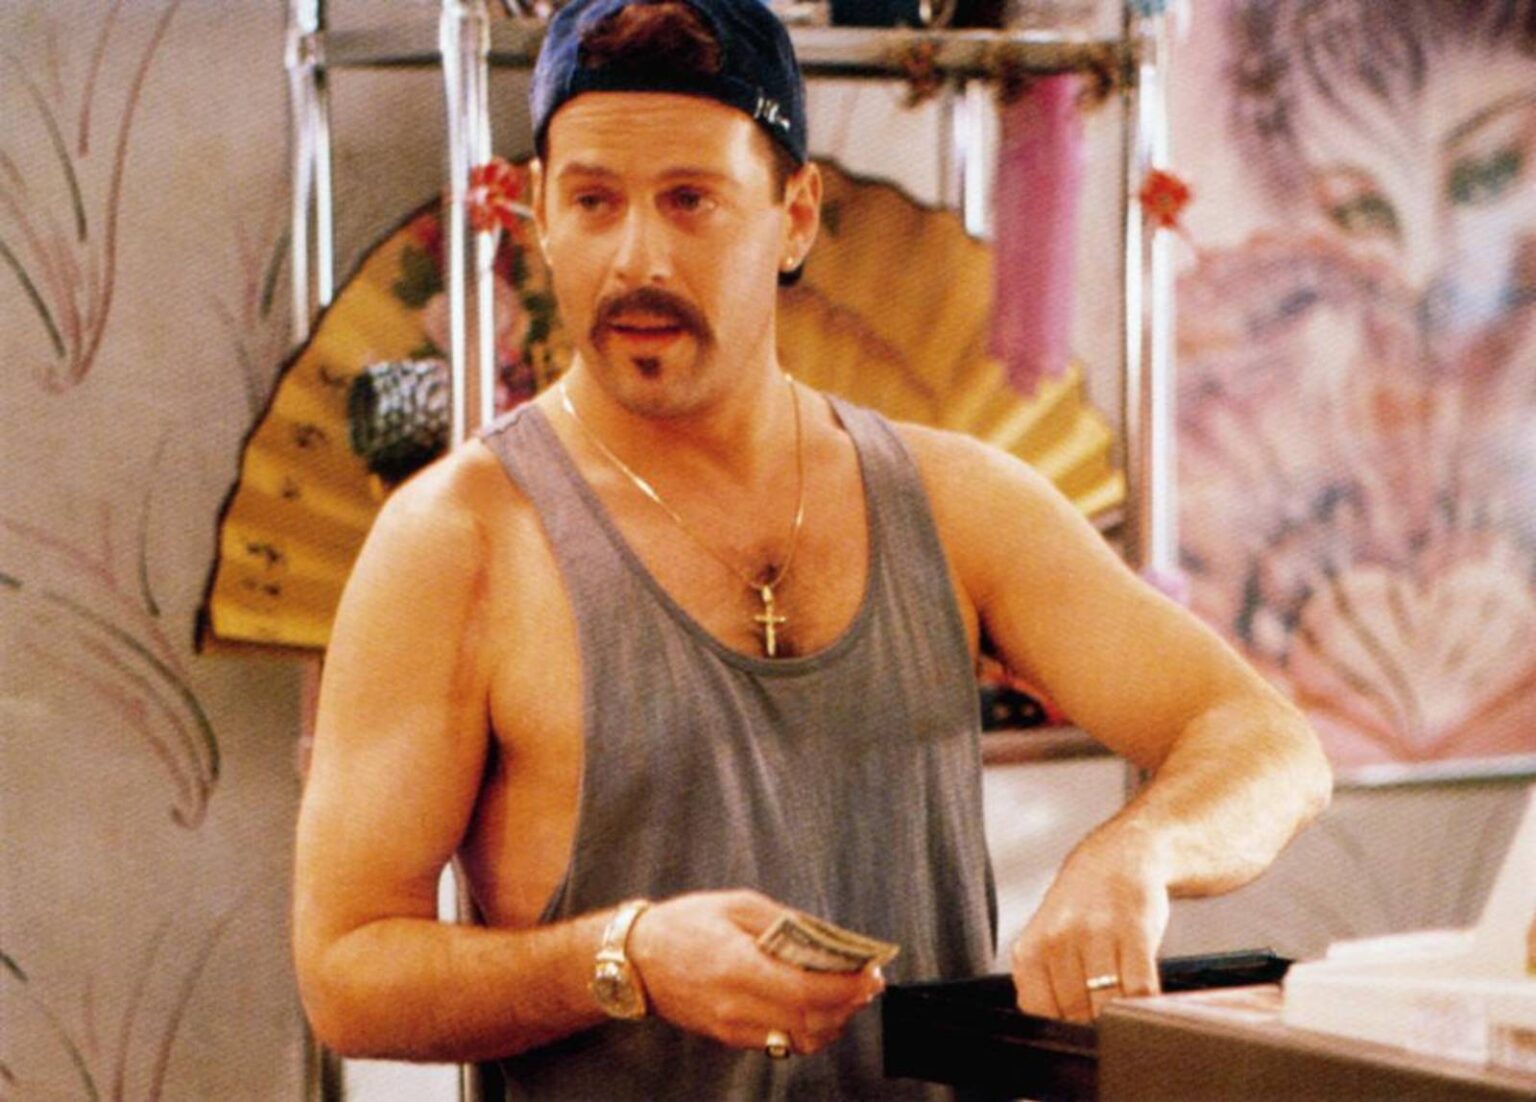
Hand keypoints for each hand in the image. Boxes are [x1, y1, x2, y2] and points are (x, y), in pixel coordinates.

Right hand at [625, 890, 883, 1054]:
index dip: (847, 987)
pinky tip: (816, 1006)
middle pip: (811, 1022)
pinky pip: (780, 1043)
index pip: (808, 992)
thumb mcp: (737, 906)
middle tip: (867, 983)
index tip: (872, 975)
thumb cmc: (685, 924)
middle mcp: (737, 1007)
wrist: (635, 960)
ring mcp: (732, 1028)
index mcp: (739, 968)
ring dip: (832, 1021)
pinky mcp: (729, 1038)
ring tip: (846, 995)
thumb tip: (829, 940)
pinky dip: (808, 1028)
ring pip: (800, 1040)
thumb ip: (785, 924)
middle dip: (848, 1005)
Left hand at [1009, 838, 1168, 1023]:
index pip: (1040, 1013)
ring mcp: (1097, 934)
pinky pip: (1140, 988)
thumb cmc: (1082, 909)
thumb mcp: (1047, 942)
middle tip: (1106, 1026)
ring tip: (1126, 1014)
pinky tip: (1145, 999)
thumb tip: (1059, 1037)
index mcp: (1030, 949)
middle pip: (1076, 1012)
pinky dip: (1145, 1004)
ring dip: (1120, 1018)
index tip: (1079, 1035)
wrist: (1119, 857)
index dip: (1062, 1032)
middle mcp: (1058, 939)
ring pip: (1108, 1004)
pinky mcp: (1135, 931)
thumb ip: (1046, 985)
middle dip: (1093, 1028)